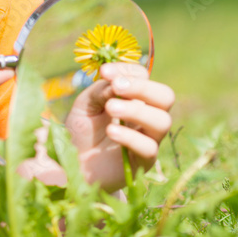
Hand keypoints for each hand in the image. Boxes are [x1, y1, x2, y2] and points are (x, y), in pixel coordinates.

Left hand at [65, 62, 174, 190]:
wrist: (72, 166)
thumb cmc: (81, 132)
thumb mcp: (85, 105)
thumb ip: (100, 90)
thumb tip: (116, 83)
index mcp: (135, 98)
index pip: (144, 76)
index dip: (127, 70)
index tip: (105, 72)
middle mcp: (147, 116)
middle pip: (166, 96)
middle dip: (143, 87)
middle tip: (117, 86)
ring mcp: (148, 139)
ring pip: (162, 121)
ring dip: (137, 110)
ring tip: (111, 108)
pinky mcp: (143, 163)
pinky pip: (149, 148)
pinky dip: (131, 137)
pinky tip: (111, 131)